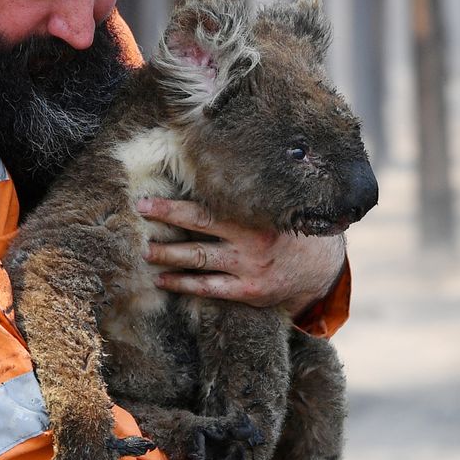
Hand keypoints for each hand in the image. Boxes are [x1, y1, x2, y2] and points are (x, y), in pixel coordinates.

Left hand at [136, 197, 345, 316]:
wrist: (320, 269)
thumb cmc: (288, 229)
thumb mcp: (275, 207)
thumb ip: (247, 196)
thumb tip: (210, 168)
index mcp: (256, 215)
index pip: (208, 206)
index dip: (175, 204)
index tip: (147, 199)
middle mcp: (251, 240)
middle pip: (200, 228)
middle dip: (166, 220)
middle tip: (139, 213)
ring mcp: (248, 268)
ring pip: (200, 260)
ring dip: (169, 255)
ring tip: (145, 251)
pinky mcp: (248, 291)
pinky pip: (209, 288)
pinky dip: (183, 284)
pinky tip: (163, 279)